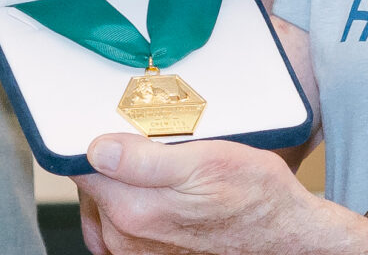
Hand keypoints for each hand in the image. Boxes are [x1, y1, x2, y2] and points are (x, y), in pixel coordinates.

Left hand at [76, 133, 367, 254]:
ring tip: (156, 163)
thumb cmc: (254, 197)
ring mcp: (134, 254)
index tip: (120, 125)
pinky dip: (126, 208)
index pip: (85, 167)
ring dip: (120, 183)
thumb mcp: (208, 160)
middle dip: (112, 158)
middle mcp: (125, 239)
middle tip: (149, 139)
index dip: (99, 139)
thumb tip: (97, 149)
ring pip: (104, 207)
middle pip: (93, 186)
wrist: (282, 236)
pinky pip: (116, 231)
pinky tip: (153, 192)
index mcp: (134, 210)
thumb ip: (144, 159)